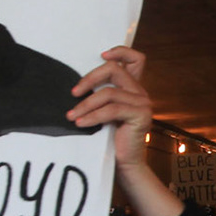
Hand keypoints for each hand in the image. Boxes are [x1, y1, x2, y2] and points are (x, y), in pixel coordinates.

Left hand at [66, 46, 151, 168]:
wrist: (125, 164)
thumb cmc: (112, 138)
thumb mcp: (106, 111)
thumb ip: (102, 95)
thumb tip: (78, 85)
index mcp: (134, 88)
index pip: (136, 59)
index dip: (120, 52)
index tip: (101, 55)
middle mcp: (141, 92)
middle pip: (115, 70)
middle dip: (90, 78)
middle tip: (74, 92)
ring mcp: (143, 103)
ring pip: (109, 93)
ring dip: (86, 104)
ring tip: (72, 116)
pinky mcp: (140, 115)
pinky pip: (111, 110)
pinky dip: (93, 116)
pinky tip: (81, 123)